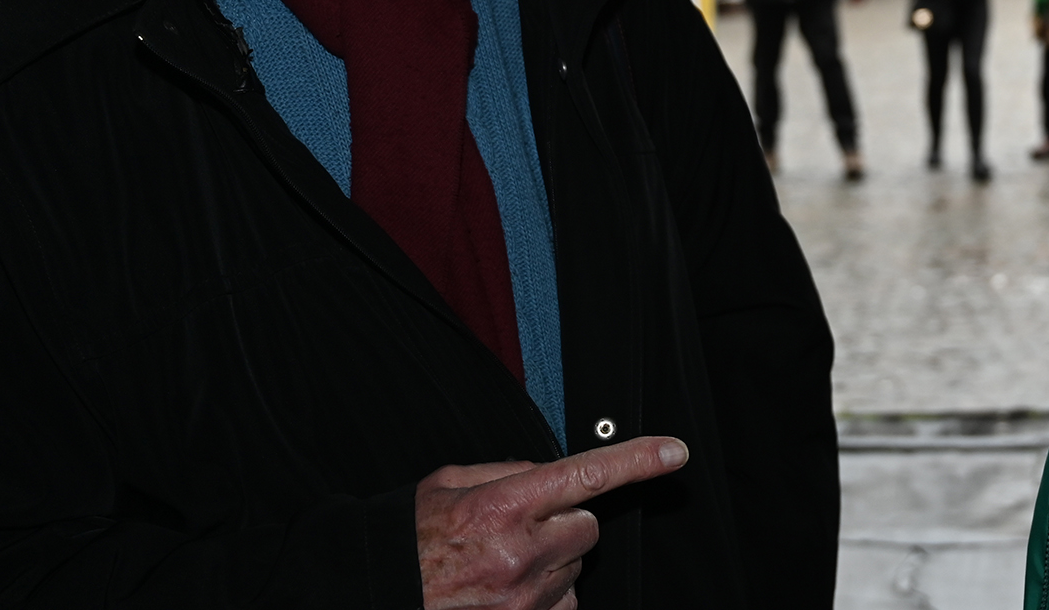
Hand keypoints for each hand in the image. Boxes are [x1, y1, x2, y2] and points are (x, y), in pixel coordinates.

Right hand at [417, 436, 687, 609]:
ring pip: (576, 569)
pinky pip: (564, 606)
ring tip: (500, 568)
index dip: (638, 461)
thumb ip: (504, 474)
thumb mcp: (447, 486)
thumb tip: (545, 473)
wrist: (374, 593)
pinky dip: (545, 598)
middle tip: (519, 531)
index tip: (674, 453)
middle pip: (587, 526)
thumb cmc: (406, 542)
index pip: (588, 475)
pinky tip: (505, 594)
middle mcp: (521, 554)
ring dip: (551, 563)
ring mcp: (526, 599)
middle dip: (563, 523)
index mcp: (502, 506)